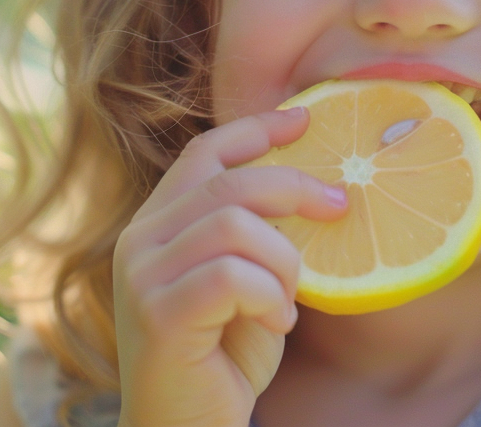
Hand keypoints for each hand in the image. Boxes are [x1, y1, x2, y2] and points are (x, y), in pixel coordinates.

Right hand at [113, 107, 347, 426]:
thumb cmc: (221, 360)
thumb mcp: (243, 283)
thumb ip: (255, 236)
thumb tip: (316, 186)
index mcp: (156, 225)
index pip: (204, 154)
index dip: (256, 130)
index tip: (304, 120)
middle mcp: (138, 241)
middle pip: (229, 184)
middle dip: (297, 190)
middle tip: (341, 209)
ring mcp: (141, 276)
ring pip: (234, 227)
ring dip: (282, 262)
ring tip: (286, 301)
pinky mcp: (158, 314)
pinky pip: (233, 277)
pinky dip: (269, 297)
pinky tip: (275, 324)